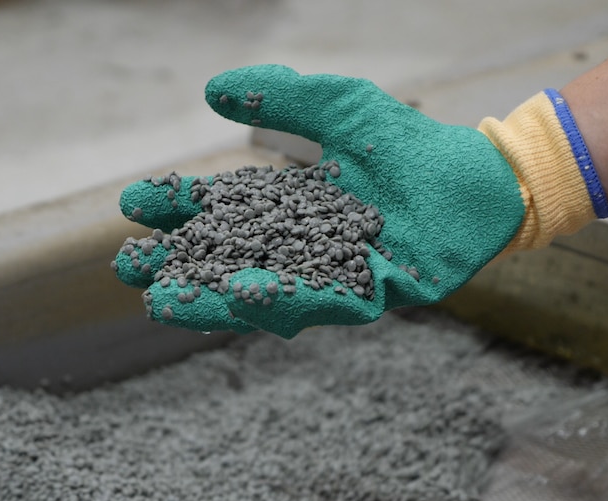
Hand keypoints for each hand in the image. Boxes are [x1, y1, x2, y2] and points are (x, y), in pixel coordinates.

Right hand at [113, 65, 524, 337]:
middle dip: (178, 263)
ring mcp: (329, 274)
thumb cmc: (409, 145)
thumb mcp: (339, 107)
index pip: (220, 208)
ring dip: (211, 297)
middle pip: (228, 258)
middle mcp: (300, 245)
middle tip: (130, 267)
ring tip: (164, 302)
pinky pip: (318, 300)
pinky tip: (243, 295)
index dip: (178, 207)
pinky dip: (279, 299)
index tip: (134, 204)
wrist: (478, 180)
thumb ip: (282, 99)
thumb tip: (211, 91)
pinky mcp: (365, 294)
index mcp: (288, 205)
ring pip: (261, 291)